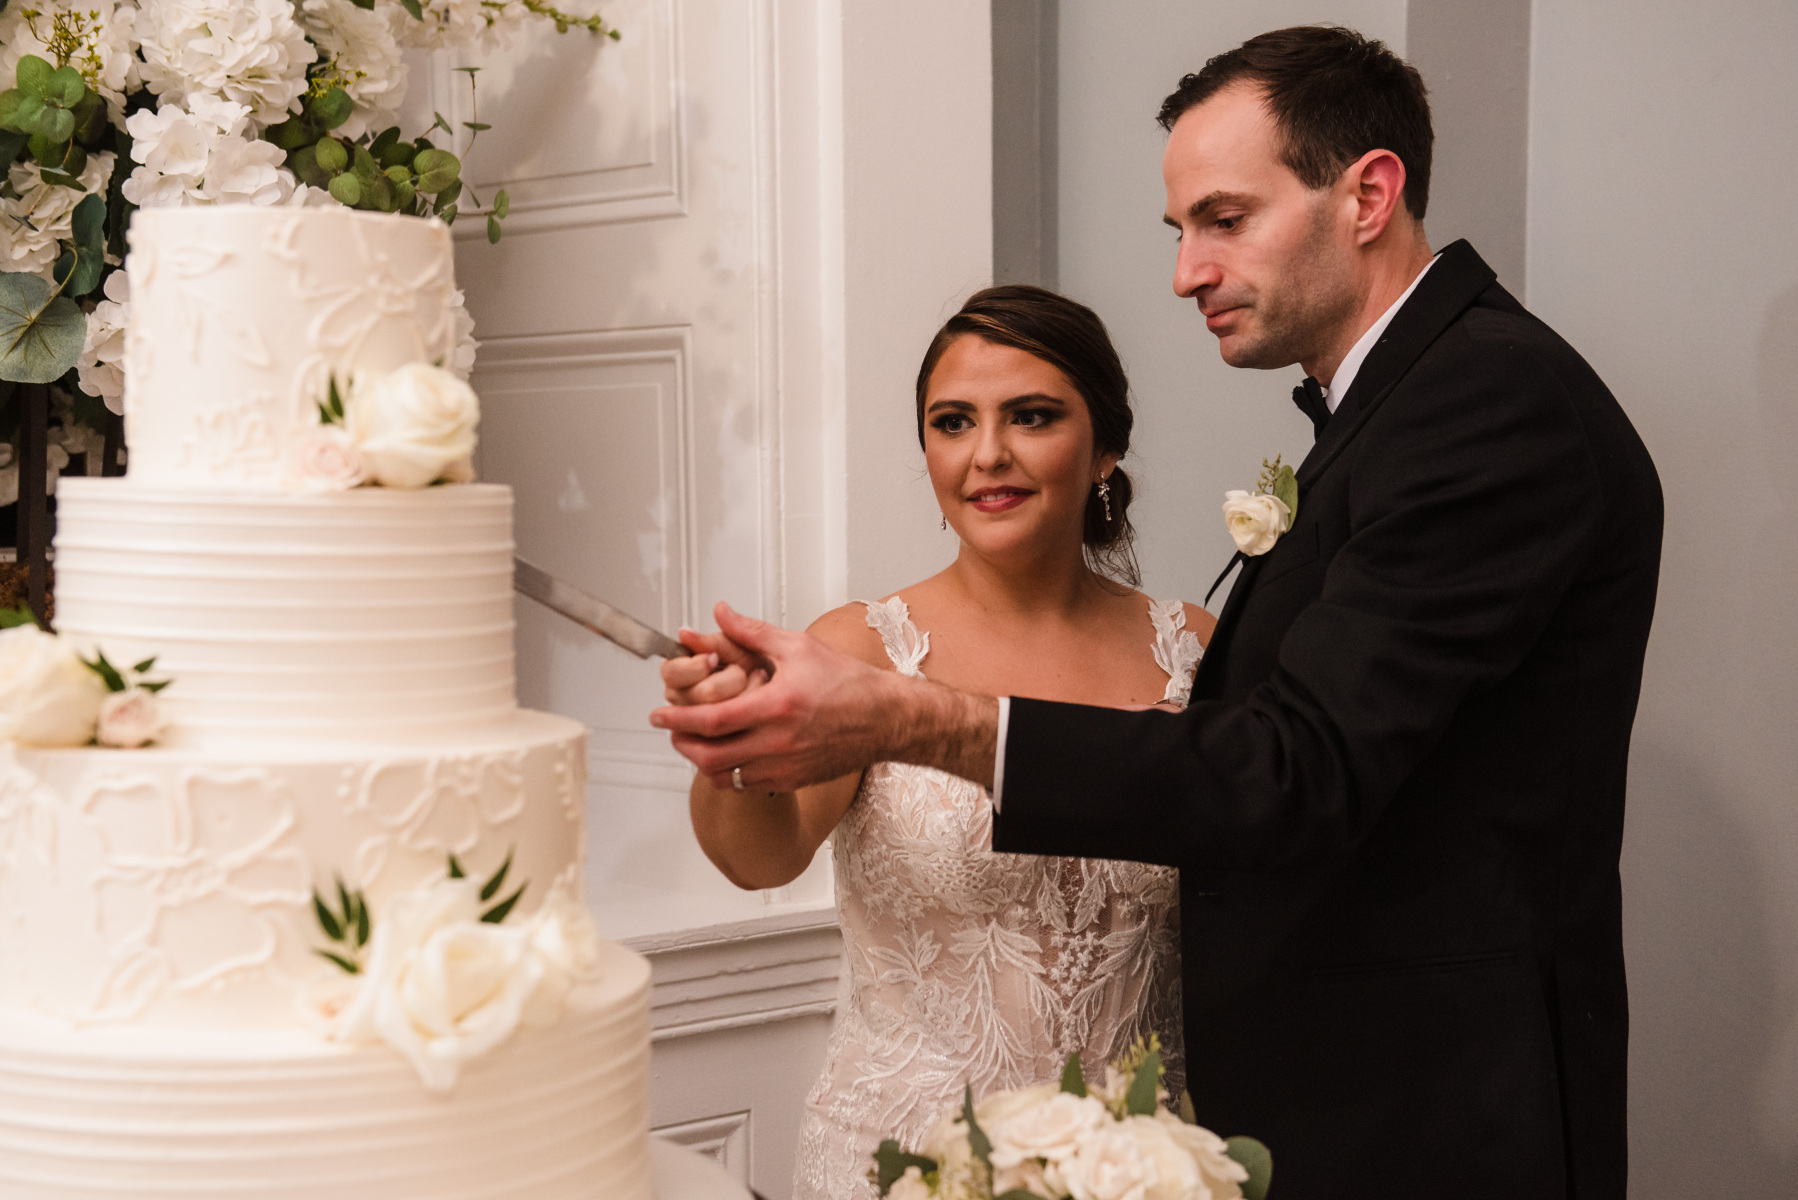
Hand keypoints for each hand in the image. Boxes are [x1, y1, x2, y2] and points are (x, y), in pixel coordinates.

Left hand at [651, 603, 901, 790]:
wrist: (886, 719)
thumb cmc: (848, 682)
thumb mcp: (798, 647)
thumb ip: (752, 632)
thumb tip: (719, 614)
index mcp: (777, 706)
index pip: (712, 720)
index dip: (678, 719)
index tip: (657, 714)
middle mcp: (779, 743)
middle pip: (709, 757)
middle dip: (681, 745)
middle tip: (671, 729)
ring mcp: (785, 768)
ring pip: (724, 778)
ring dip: (702, 761)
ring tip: (695, 741)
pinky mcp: (793, 782)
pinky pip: (746, 786)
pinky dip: (728, 774)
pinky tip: (727, 754)